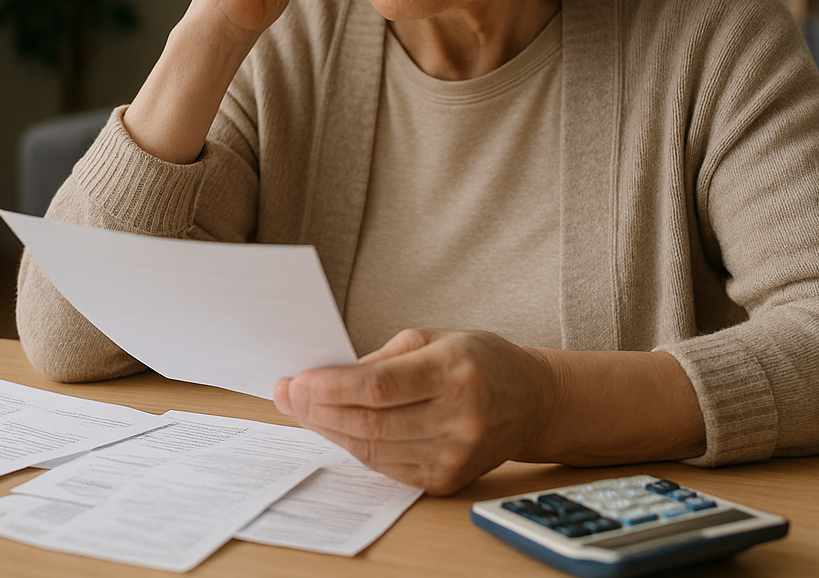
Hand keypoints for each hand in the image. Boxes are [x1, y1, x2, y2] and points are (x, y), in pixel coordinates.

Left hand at [272, 328, 556, 494]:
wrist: (531, 402)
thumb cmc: (480, 361)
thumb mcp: (436, 337)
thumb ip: (383, 358)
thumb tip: (327, 377)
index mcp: (455, 371)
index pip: (380, 386)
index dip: (331, 387)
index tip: (296, 381)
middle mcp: (459, 417)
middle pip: (371, 422)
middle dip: (318, 409)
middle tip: (287, 395)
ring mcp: (455, 455)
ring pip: (374, 449)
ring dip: (330, 430)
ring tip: (303, 411)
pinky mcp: (448, 481)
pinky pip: (387, 467)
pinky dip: (356, 448)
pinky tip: (338, 430)